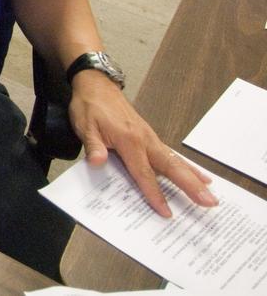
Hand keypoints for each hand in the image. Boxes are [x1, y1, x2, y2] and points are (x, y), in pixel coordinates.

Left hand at [70, 72, 216, 215]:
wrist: (96, 85)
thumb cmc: (90, 106)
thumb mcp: (84, 125)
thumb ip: (93, 145)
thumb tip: (96, 162)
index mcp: (129, 140)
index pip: (143, 173)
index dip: (154, 193)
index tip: (166, 212)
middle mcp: (145, 140)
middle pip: (171, 167)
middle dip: (190, 186)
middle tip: (209, 202)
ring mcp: (150, 138)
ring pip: (175, 161)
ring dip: (194, 177)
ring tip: (211, 193)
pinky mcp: (150, 137)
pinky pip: (171, 154)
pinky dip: (187, 166)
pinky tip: (199, 175)